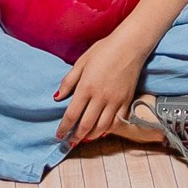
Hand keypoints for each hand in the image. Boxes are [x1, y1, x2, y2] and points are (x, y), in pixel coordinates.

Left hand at [54, 30, 148, 144]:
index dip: (64, 128)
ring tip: (85, 138)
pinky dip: (108, 129)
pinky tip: (102, 131)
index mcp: (86, 87)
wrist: (130, 45)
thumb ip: (68, 81)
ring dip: (92, 136)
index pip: (72, 114)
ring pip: (102, 127)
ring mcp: (115, 100)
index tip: (59, 135)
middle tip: (70, 142)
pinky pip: (117, 121)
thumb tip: (57, 97)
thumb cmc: (104, 50)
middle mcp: (100, 97)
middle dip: (76, 136)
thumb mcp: (81, 62)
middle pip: (86, 125)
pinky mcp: (127, 101)